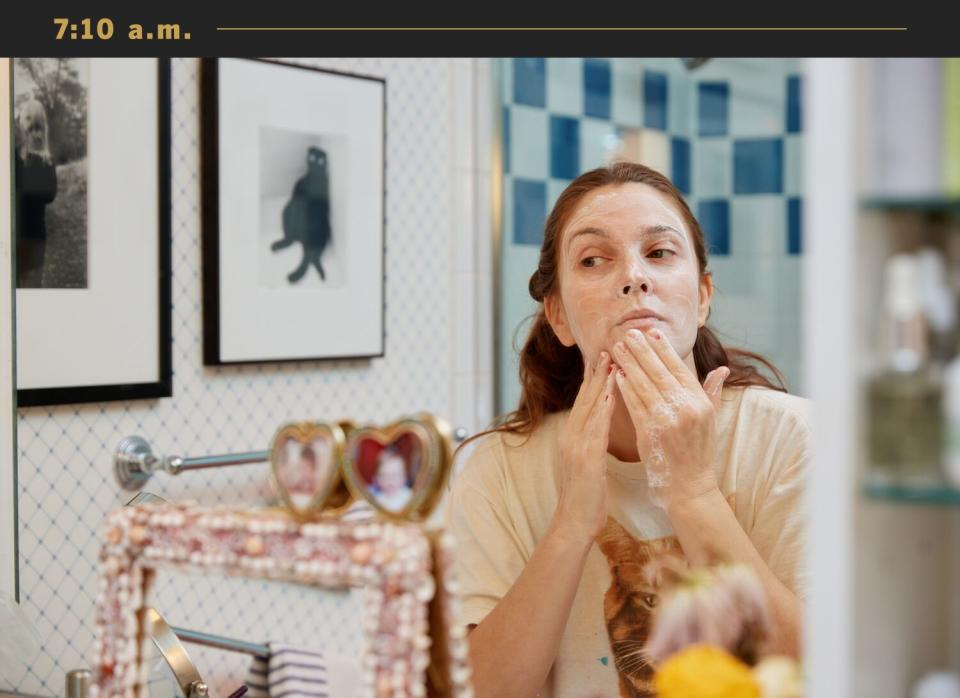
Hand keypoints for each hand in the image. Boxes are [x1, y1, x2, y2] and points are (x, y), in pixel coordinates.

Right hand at [552, 350, 616, 545]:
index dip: (594, 379)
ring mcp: (575, 445)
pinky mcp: (584, 457)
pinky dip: (601, 408)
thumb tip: (600, 430)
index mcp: (573, 437)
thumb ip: (593, 444)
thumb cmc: (588, 497)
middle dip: (596, 373)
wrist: (575, 523)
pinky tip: (610, 394)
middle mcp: (571, 436)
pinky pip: (594, 427)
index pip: (585, 402)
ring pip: (588, 407)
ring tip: (611, 361)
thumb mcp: (590, 465)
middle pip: (584, 398)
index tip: (605, 358)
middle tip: (609, 348)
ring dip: (599, 383)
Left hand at [612, 329, 729, 509]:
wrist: (690, 485)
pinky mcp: (650, 432)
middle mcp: (686, 408)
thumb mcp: (710, 419)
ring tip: (617, 348)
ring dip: (629, 364)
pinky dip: (625, 388)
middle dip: (642, 350)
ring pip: (644, 385)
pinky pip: (634, 405)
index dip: (664, 349)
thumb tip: (722, 369)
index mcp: (700, 402)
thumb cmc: (698, 450)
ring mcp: (667, 420)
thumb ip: (711, 391)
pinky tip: (617, 375)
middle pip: (659, 372)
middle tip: (628, 333)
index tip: (651, 332)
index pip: (679, 368)